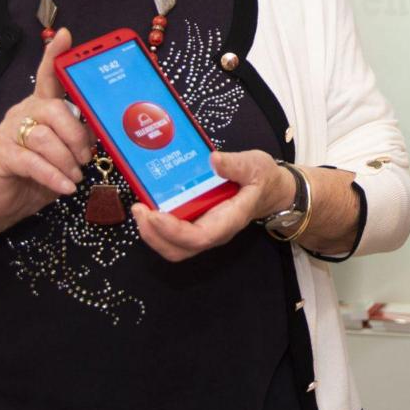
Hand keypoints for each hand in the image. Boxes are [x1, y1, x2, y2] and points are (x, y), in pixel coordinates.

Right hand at [0, 28, 93, 235]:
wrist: (2, 203)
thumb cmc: (40, 174)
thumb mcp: (66, 153)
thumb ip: (80, 136)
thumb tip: (102, 130)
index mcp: (41, 107)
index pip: (48, 76)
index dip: (55, 55)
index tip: (66, 36)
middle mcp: (23, 113)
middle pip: (55, 110)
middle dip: (77, 136)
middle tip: (87, 157)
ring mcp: (9, 132)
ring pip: (45, 138)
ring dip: (67, 161)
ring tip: (75, 175)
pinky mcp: (1, 155)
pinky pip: (33, 162)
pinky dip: (54, 176)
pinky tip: (65, 186)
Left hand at [130, 150, 293, 261]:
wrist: (270, 190)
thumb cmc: (263, 179)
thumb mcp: (255, 165)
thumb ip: (236, 164)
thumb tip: (213, 160)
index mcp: (229, 220)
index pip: (199, 237)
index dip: (174, 231)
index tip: (155, 214)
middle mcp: (214, 232)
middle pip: (179, 250)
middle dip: (154, 236)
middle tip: (139, 209)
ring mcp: (204, 230)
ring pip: (173, 247)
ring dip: (151, 233)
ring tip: (139, 209)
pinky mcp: (196, 224)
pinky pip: (172, 235)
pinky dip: (156, 226)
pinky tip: (148, 206)